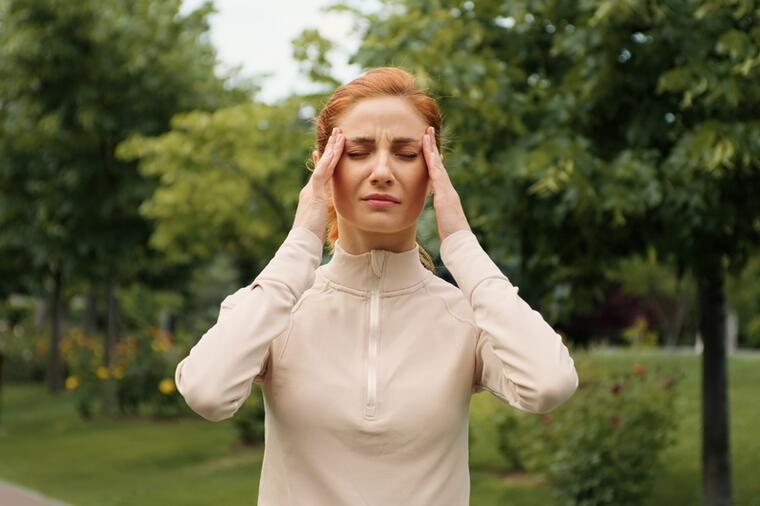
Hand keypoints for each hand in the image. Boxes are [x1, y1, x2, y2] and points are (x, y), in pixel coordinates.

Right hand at [292, 127, 344, 241]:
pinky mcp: (315, 194)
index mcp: (311, 197)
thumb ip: (321, 218)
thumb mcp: (318, 225)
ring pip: (323, 164)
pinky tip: (336, 149)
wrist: (301, 243)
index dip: (324, 161)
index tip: (327, 150)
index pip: (319, 175)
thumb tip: (324, 221)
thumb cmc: (309, 239)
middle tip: (337, 133)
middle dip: (329, 149)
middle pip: (321, 165)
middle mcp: (309, 190)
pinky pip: (323, 172)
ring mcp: (312, 190)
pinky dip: (329, 160)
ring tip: (339, 134)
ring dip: (332, 148)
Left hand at [422, 126, 470, 241]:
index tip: (429, 147)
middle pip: (438, 164)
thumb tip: (441, 216)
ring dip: (431, 148)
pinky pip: (436, 173)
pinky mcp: (445, 194)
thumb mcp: (444, 222)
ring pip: (437, 165)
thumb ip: (442, 215)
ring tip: (426, 133)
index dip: (433, 160)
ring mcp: (447, 190)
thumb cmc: (452, 237)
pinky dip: (432, 161)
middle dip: (432, 147)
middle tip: (427, 131)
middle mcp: (448, 189)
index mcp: (446, 195)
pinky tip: (427, 150)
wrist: (460, 243)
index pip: (438, 173)